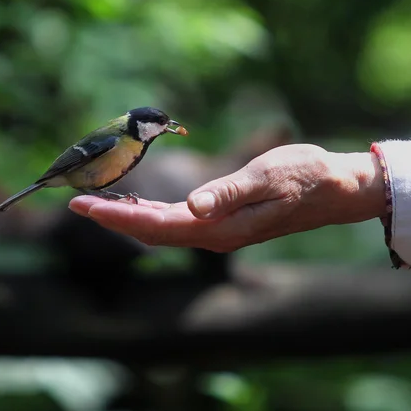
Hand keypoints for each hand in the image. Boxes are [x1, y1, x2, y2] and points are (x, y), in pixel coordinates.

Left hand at [68, 144, 385, 251]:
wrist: (334, 190)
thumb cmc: (305, 176)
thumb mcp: (268, 177)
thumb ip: (229, 193)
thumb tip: (193, 207)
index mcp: (220, 227)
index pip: (157, 226)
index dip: (118, 217)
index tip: (83, 206)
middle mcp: (215, 235)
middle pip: (152, 232)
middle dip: (113, 219)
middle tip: (76, 203)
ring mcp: (219, 231)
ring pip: (162, 229)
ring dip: (129, 218)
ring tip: (99, 204)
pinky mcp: (224, 222)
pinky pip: (178, 223)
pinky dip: (152, 214)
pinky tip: (140, 204)